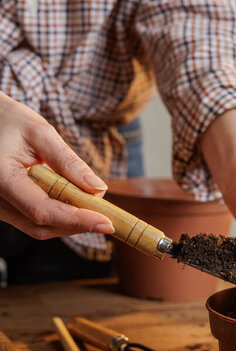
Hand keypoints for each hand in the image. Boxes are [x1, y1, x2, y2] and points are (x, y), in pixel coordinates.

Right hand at [0, 91, 114, 238]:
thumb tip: (98, 190)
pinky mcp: (3, 207)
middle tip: (108, 219)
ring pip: (37, 227)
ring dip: (69, 224)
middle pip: (40, 225)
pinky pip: (31, 220)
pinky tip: (77, 205)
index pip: (42, 210)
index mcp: (0, 178)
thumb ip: (68, 162)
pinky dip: (58, 217)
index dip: (77, 220)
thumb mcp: (41, 133)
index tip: (106, 223)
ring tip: (95, 210)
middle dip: (77, 225)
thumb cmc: (9, 120)